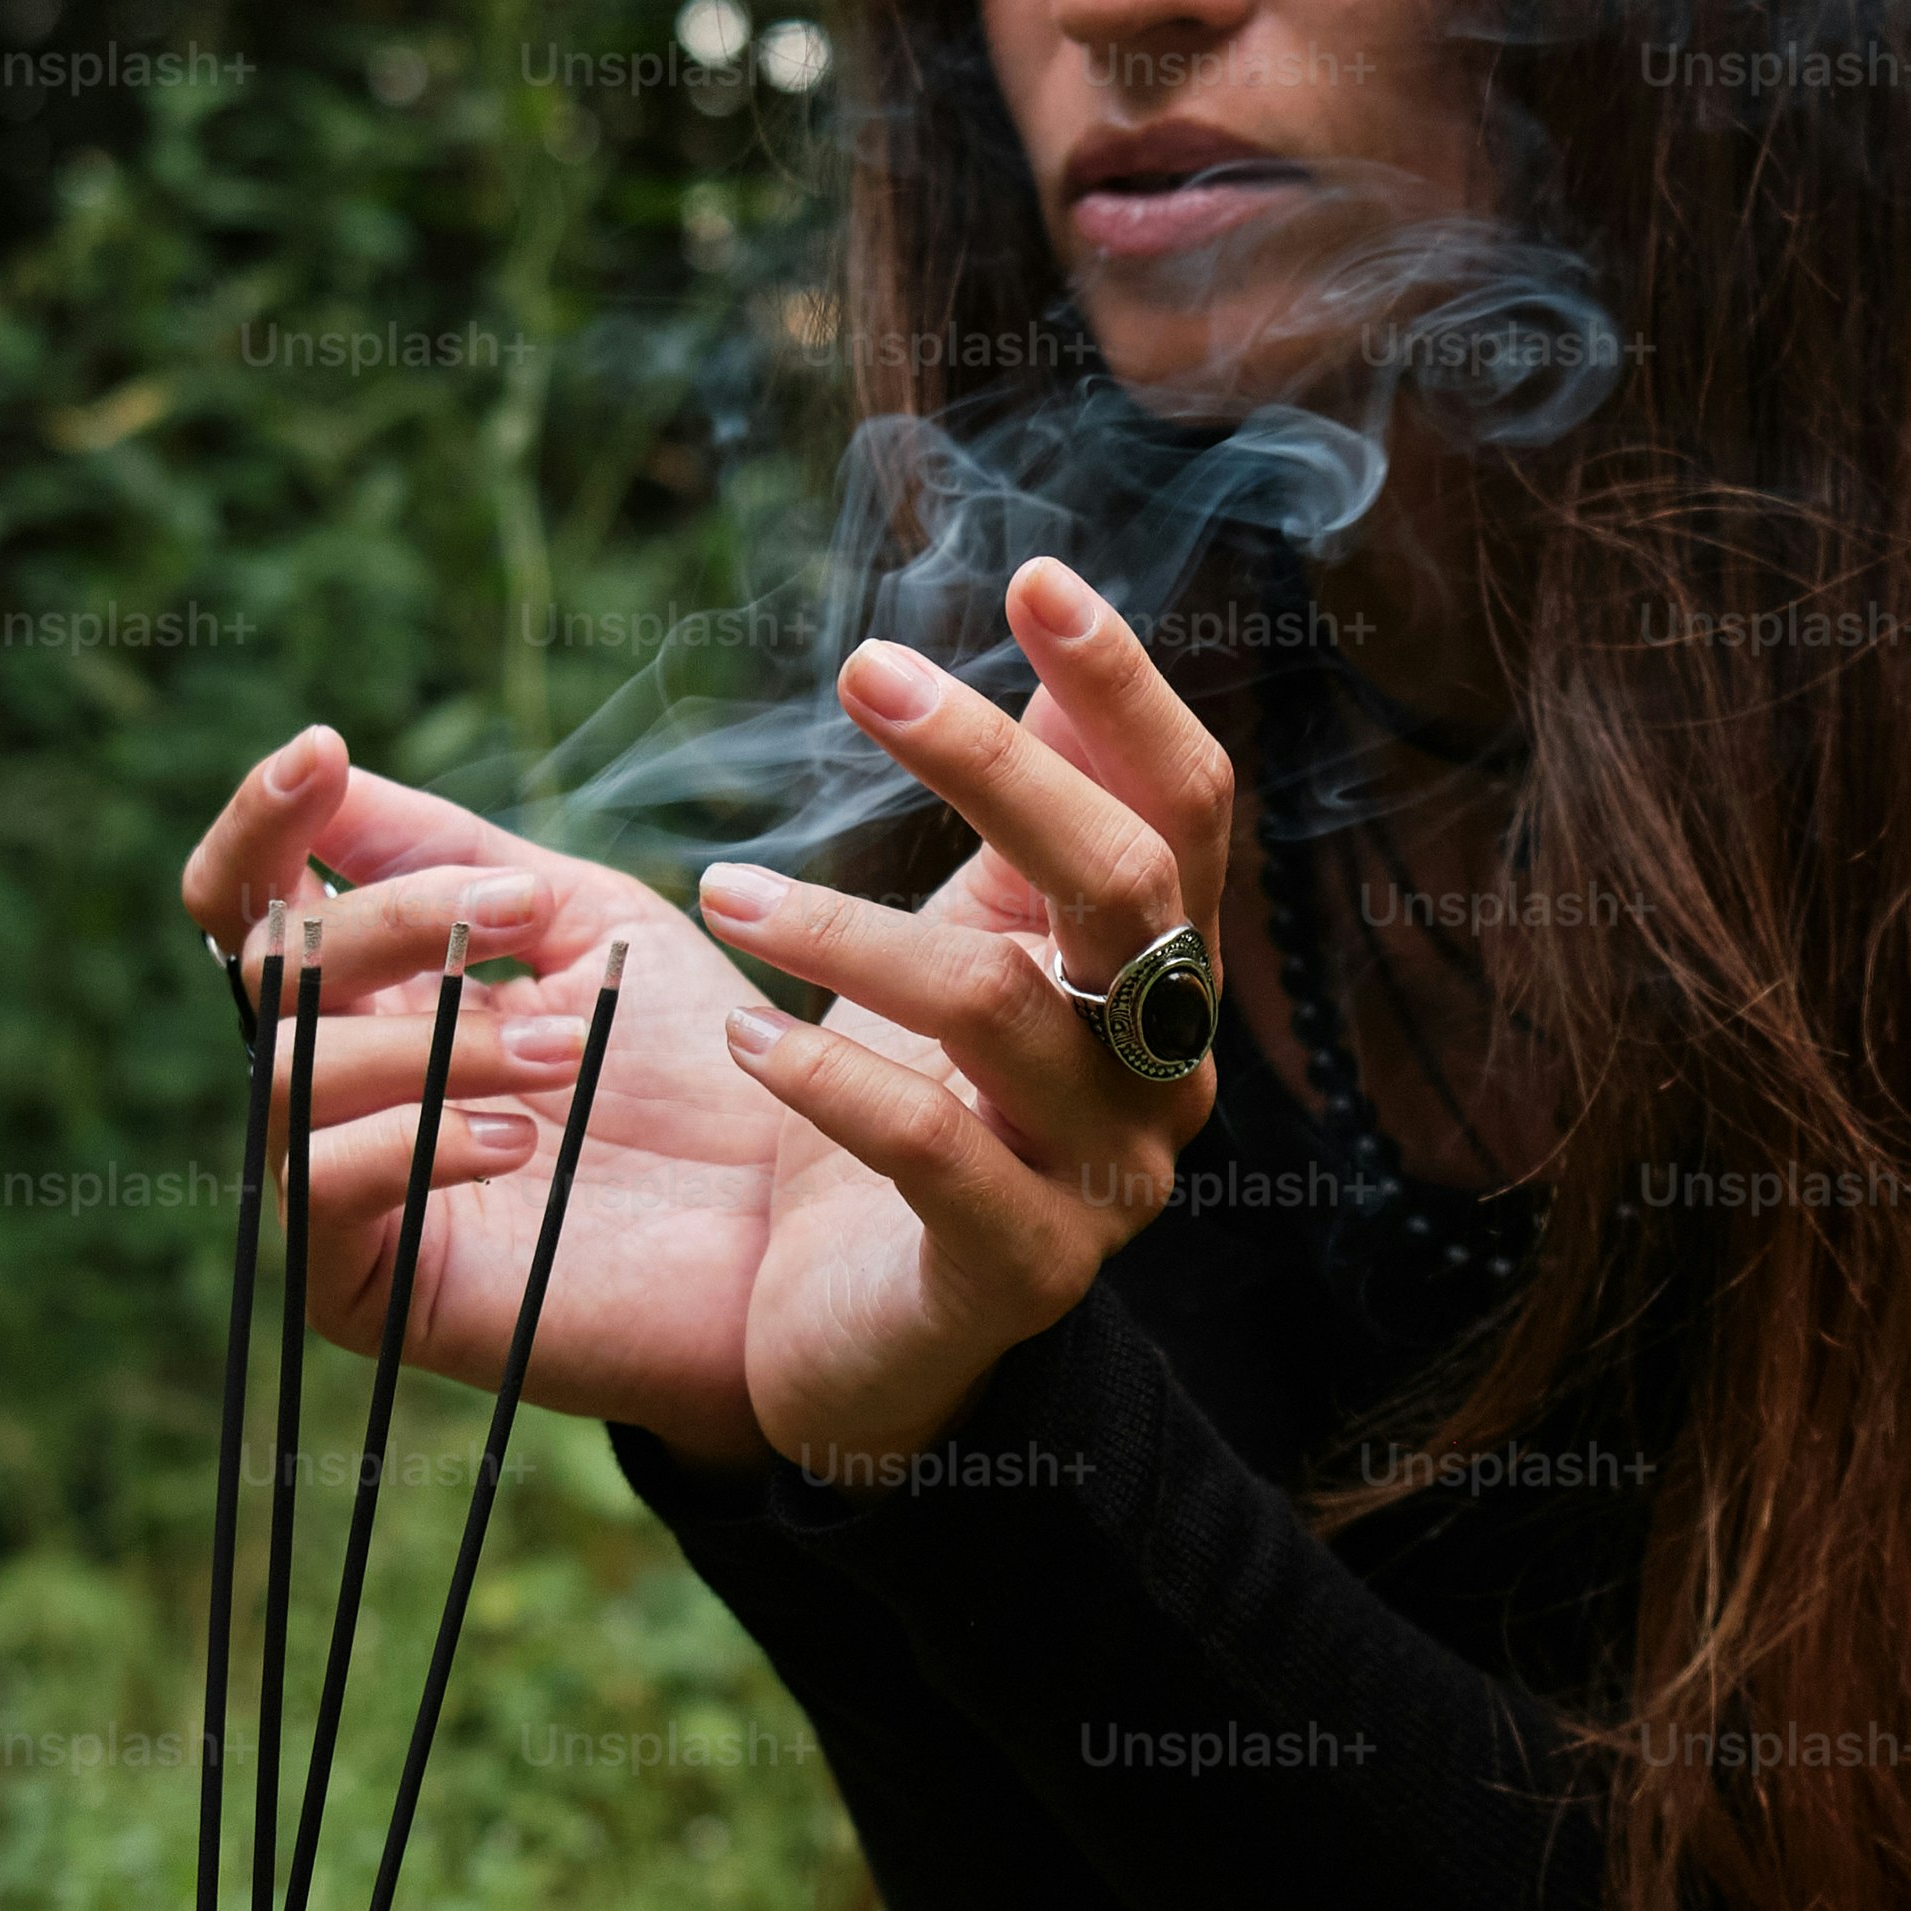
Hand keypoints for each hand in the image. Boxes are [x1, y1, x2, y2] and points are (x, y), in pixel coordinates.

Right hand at [179, 732, 786, 1465]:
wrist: (784, 1225)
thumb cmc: (693, 1068)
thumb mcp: (578, 923)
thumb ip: (448, 852)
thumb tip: (328, 774)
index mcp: (372, 993)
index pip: (253, 900)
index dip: (262, 823)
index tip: (322, 751)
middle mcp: (336, 1084)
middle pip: (271, 968)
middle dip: (396, 920)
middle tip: (525, 911)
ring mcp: (340, 1188)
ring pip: (296, 1073)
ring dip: (441, 1040)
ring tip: (571, 1049)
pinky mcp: (364, 1287)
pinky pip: (326, 1187)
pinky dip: (424, 1140)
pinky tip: (527, 1138)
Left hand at [700, 557, 1235, 1482]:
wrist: (873, 1336)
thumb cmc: (924, 1105)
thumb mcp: (977, 934)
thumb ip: (1028, 804)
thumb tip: (1059, 616)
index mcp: (1163, 970)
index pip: (1186, 803)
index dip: (1127, 687)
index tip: (1035, 574)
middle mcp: (1162, 1066)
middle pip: (1125, 882)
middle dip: (994, 766)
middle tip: (862, 673)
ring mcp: (1105, 1177)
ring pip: (1001, 1007)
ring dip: (845, 927)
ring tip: (725, 891)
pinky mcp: (1016, 1271)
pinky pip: (930, 1149)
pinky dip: (827, 1078)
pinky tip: (740, 1038)